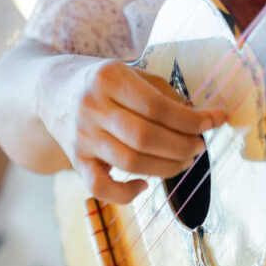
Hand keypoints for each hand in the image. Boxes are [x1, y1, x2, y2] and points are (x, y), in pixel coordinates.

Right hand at [69, 60, 226, 204]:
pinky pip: (100, 187)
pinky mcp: (74, 159)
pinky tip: (144, 187)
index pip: (158, 107)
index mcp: (109, 78)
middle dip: (183, 146)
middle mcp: (92, 107)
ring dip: (166, 168)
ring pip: (130, 162)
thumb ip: (164, 92)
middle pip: (145, 137)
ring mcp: (81, 136)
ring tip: (185, 161)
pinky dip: (125, 193)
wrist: (50, 89)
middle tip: (199, 147)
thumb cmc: (102, 82)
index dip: (191, 120)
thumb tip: (198, 117)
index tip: (215, 122)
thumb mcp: (131, 72)